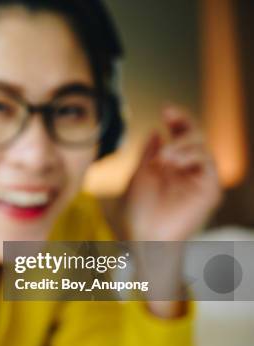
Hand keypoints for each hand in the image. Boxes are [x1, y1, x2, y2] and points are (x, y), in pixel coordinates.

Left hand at [121, 105, 222, 240]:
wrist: (142, 236)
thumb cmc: (136, 212)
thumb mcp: (138, 175)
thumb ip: (148, 153)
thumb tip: (155, 130)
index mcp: (171, 165)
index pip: (180, 136)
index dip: (177, 120)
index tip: (166, 108)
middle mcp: (187, 170)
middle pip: (195, 137)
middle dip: (183, 123)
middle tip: (169, 117)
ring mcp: (199, 180)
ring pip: (202, 147)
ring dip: (182, 144)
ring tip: (162, 157)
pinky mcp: (208, 191)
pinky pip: (208, 164)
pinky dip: (191, 157)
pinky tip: (172, 162)